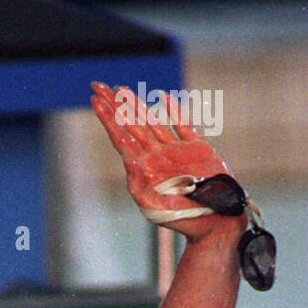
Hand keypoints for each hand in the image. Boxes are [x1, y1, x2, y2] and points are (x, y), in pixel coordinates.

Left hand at [90, 82, 246, 240]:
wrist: (211, 221)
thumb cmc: (180, 218)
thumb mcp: (152, 206)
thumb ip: (138, 184)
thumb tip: (128, 160)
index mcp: (143, 169)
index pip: (121, 138)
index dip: (108, 118)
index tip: (95, 100)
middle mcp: (156, 157)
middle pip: (131, 125)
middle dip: (115, 106)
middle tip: (100, 86)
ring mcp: (175, 151)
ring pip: (152, 121)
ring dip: (136, 105)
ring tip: (121, 89)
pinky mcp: (196, 148)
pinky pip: (182, 124)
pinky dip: (174, 110)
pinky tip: (163, 96)